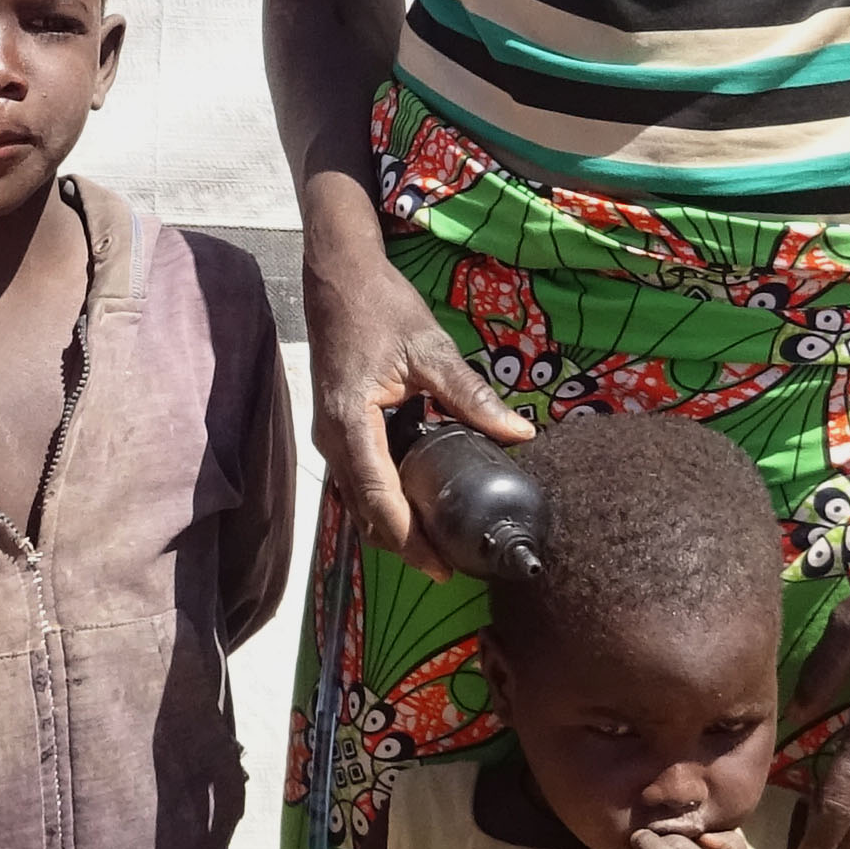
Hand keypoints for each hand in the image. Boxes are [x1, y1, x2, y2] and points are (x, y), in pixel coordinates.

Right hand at [303, 241, 525, 554]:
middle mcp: (332, 439)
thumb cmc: (381, 309)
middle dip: (403, 544)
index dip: (409, 539)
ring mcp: (329, 437)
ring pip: (357, 501)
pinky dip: (383, 503)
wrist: (338, 280)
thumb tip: (520, 434)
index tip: (441, 567)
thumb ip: (471, 396)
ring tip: (435, 548)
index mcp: (352, 423)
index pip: (379, 498)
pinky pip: (357, 481)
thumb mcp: (431, 350)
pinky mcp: (336, 431)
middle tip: (447, 568)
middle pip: (365, 511)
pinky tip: (415, 507)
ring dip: (392, 527)